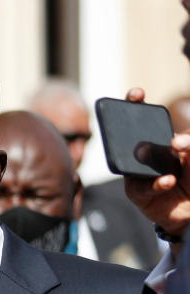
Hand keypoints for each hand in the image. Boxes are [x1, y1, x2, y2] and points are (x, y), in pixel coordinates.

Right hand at [122, 88, 189, 249]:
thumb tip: (174, 142)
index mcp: (160, 141)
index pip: (147, 120)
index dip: (136, 105)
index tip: (137, 95)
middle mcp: (145, 156)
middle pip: (129, 137)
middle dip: (125, 126)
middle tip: (130, 119)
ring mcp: (138, 174)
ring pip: (135, 162)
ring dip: (151, 160)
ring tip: (169, 162)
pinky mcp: (138, 194)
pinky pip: (142, 187)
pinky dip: (157, 183)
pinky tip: (168, 181)